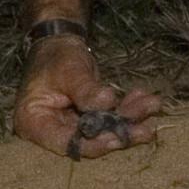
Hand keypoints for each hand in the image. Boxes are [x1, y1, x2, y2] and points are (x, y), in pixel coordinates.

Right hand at [12, 32, 162, 158]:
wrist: (58, 42)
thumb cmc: (56, 56)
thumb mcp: (69, 70)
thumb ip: (86, 89)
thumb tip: (107, 102)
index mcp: (35, 122)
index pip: (64, 143)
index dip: (91, 145)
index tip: (115, 139)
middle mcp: (53, 130)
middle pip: (88, 140)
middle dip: (120, 131)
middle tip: (146, 130)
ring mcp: (72, 126)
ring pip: (105, 130)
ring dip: (130, 119)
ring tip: (153, 106)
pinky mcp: (89, 119)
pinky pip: (111, 118)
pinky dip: (128, 109)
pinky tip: (145, 98)